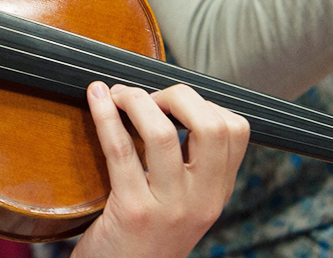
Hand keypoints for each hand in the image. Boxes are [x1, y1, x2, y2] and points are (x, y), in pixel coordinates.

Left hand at [71, 82, 248, 257]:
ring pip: (163, 133)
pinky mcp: (133, 212)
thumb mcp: (180, 203)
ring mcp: (170, 208)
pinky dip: (104, 114)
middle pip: (211, 125)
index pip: (236, 131)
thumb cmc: (142, 237)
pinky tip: (96, 97)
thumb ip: (184, 164)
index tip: (170, 101)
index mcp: (216, 193)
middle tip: (147, 95)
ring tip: (117, 94)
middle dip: (177, 95)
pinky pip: (120, 149)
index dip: (203, 102)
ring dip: (136, 100)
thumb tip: (162, 102)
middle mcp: (202, 201)